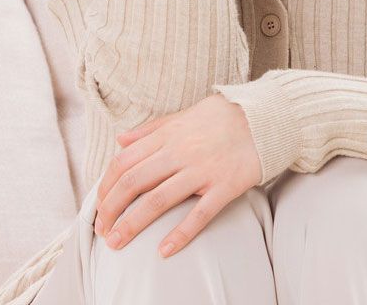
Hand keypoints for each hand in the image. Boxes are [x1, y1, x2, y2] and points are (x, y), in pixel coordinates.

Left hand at [94, 94, 261, 256]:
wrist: (267, 119)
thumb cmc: (224, 118)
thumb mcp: (183, 115)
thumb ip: (151, 129)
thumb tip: (121, 140)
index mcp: (167, 137)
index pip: (124, 163)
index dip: (105, 187)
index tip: (99, 206)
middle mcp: (179, 153)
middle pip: (133, 183)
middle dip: (110, 209)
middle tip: (102, 230)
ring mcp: (202, 171)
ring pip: (158, 200)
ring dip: (132, 224)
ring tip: (117, 242)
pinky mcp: (225, 186)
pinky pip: (199, 214)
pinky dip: (180, 234)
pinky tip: (164, 251)